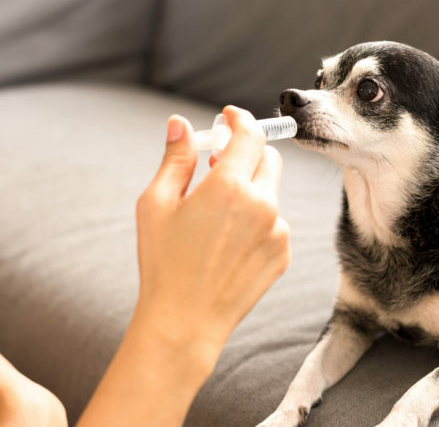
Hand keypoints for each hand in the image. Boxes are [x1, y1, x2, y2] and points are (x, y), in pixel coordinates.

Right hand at [135, 105, 290, 368]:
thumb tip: (180, 123)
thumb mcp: (156, 204)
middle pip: (267, 158)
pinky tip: (228, 243)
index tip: (229, 116)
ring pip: (270, 191)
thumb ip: (176, 158)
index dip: (240, 118)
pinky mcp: (283, 252)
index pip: (250, 134)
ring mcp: (277, 230)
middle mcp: (262, 204)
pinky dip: (257, 220)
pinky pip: (275, 222)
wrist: (185, 322)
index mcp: (229, 186)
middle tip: (219, 164)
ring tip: (216, 217)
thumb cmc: (164, 262)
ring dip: (250, 190)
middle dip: (247, 152)